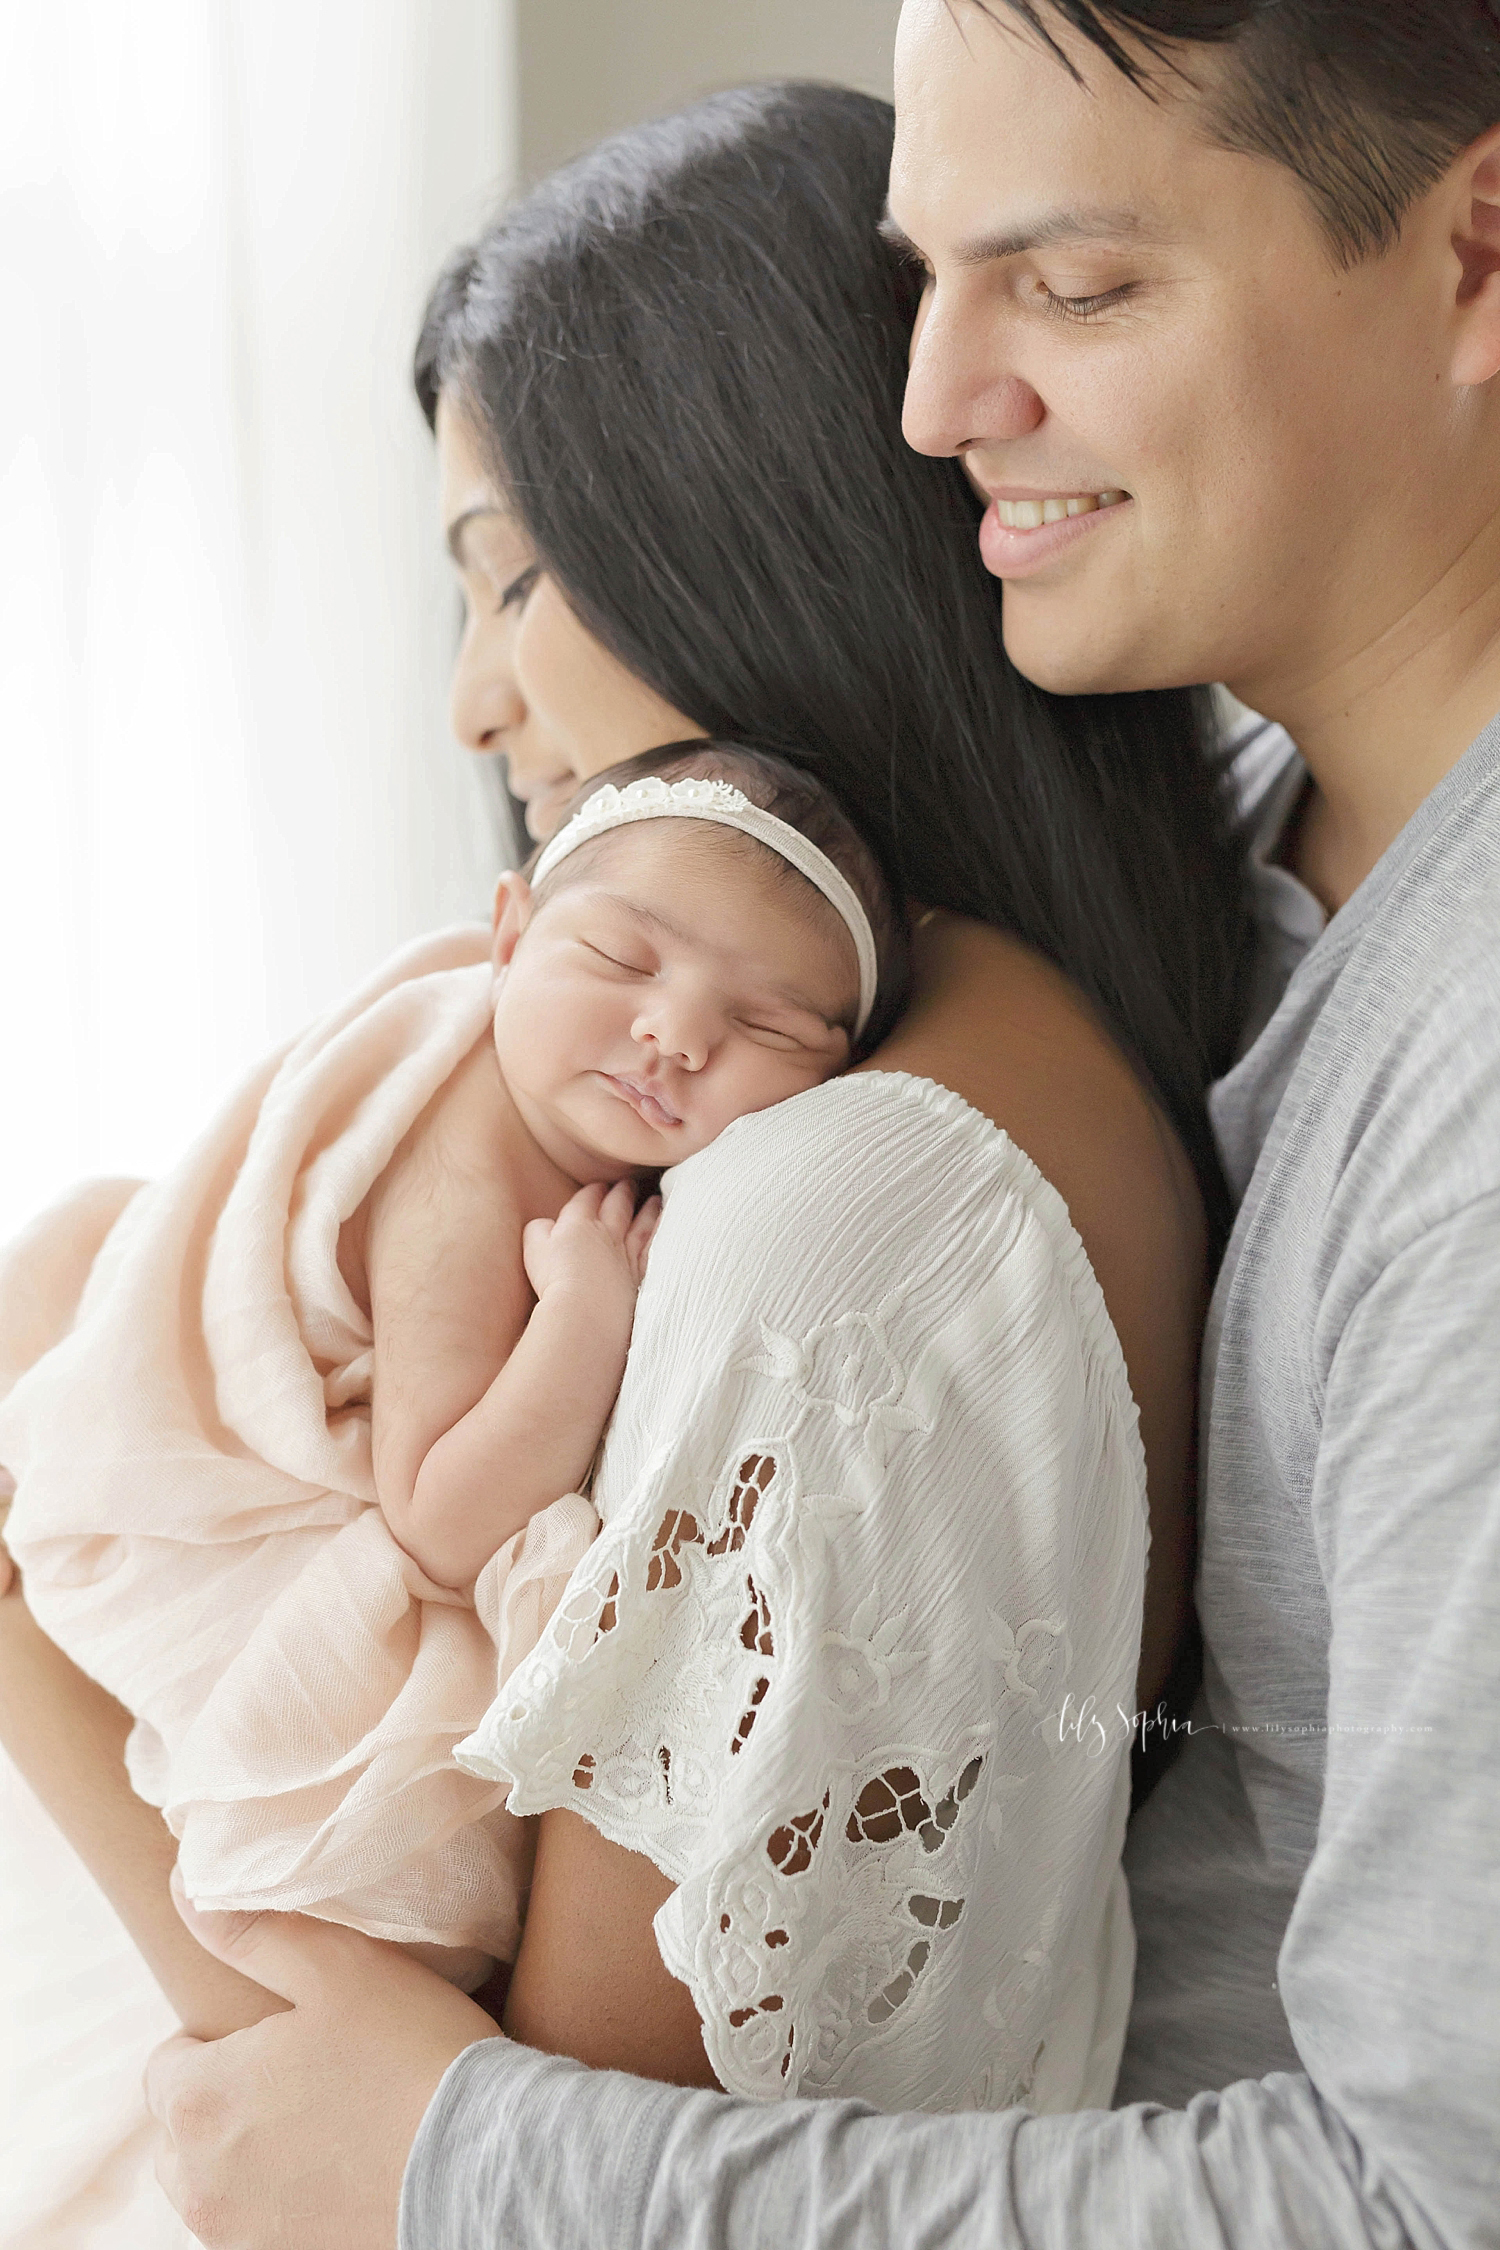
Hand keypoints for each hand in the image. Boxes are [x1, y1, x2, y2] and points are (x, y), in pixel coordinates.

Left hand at [145, 1890, 500, 2248]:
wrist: (483, 2166)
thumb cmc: (410, 2054)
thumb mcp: (337, 1966)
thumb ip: (252, 1929)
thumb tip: (184, 1889)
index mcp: (199, 2102)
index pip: (165, 2065)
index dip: (217, 2039)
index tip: (276, 2031)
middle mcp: (199, 2184)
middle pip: (182, 2134)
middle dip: (225, 2103)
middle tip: (301, 2074)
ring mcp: (238, 2238)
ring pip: (216, 2186)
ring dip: (249, 2157)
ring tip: (327, 2121)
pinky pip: (258, 2228)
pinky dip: (284, 2202)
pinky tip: (345, 2170)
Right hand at [522, 1180, 659, 1308]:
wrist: (585, 1310)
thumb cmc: (555, 1281)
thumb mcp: (534, 1248)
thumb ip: (539, 1230)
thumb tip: (546, 1223)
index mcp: (578, 1224)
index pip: (587, 1199)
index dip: (593, 1191)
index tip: (598, 1186)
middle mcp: (607, 1234)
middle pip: (618, 1206)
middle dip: (622, 1192)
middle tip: (629, 1183)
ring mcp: (627, 1254)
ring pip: (642, 1224)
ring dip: (649, 1210)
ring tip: (655, 1200)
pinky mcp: (640, 1275)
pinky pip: (655, 1249)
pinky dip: (663, 1237)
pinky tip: (672, 1230)